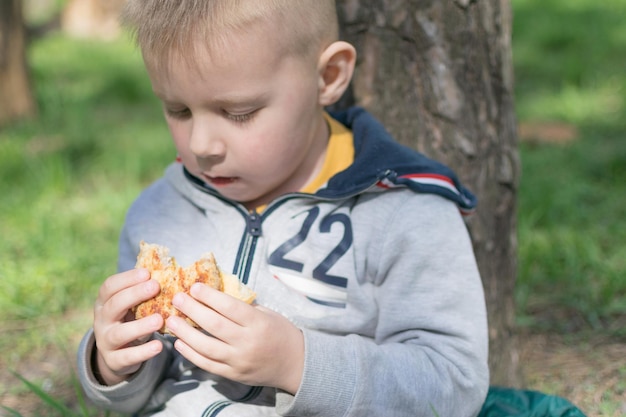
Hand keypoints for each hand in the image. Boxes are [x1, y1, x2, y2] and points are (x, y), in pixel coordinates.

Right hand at [92, 268, 163, 384]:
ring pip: (119, 334)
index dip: (127, 278)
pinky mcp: (114, 360)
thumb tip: (170, 272)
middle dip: (134, 295)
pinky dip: (143, 352)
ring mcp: (105, 341)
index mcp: (104, 302)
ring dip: (139, 326)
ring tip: (159, 320)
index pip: (109, 287)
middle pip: (113, 306)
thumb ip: (144, 291)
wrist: (117, 354)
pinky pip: (127, 357)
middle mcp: (101, 320)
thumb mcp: (132, 305)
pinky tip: (159, 346)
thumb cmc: (130, 320)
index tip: (147, 272)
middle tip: (155, 286)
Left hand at [166, 284, 304, 393]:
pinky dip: (190, 354)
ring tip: (170, 320)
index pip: (229, 307)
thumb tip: (213, 295)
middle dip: (192, 310)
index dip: (209, 296)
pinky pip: (207, 364)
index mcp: (258, 323)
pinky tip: (179, 342)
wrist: (295, 363)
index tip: (194, 287)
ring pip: (206, 347)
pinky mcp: (233, 375)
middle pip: (214, 325)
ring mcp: (239, 361)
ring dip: (185, 332)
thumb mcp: (267, 314)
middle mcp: (248, 342)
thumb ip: (242, 307)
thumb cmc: (280, 332)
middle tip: (177, 299)